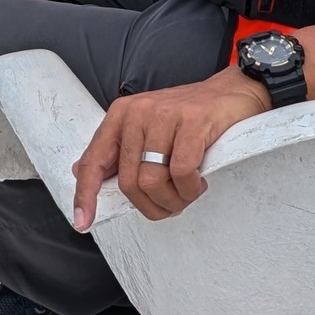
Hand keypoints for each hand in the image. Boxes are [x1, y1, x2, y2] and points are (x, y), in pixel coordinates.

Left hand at [70, 69, 268, 229]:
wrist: (232, 91)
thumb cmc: (190, 116)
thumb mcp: (148, 129)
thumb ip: (118, 151)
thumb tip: (82, 172)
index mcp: (121, 115)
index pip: (94, 160)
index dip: (86, 195)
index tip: (83, 222)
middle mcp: (137, 113)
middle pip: (129, 182)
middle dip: (151, 206)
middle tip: (172, 206)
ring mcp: (164, 115)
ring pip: (153, 181)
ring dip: (173, 200)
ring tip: (187, 194)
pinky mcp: (192, 122)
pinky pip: (181, 172)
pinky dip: (190, 188)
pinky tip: (199, 182)